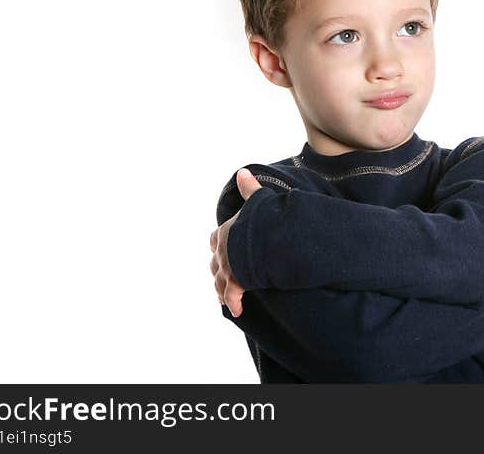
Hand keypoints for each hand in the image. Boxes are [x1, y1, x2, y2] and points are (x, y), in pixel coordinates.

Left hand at [209, 168, 262, 317]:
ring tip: (226, 298)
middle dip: (219, 270)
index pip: (215, 239)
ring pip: (220, 282)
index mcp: (225, 232)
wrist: (268, 239)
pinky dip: (233, 303)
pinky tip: (236, 311)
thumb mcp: (258, 200)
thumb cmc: (264, 219)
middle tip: (222, 277)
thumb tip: (242, 172)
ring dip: (223, 289)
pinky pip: (232, 296)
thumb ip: (249, 189)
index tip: (218, 248)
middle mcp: (222, 251)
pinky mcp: (236, 283)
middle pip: (215, 263)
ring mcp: (227, 268)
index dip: (218, 243)